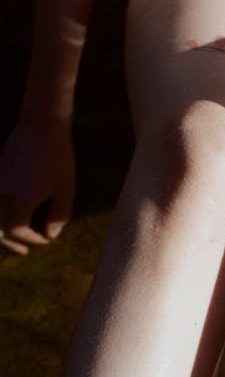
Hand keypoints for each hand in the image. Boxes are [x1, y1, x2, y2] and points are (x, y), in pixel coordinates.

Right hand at [0, 120, 74, 254]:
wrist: (41, 125)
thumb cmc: (58, 157)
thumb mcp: (66, 188)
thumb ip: (59, 215)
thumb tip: (50, 236)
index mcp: (19, 200)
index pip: (17, 231)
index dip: (32, 239)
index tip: (45, 240)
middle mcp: (1, 194)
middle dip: (10, 242)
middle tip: (24, 251)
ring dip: (0, 231)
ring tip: (13, 239)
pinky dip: (0, 214)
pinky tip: (13, 216)